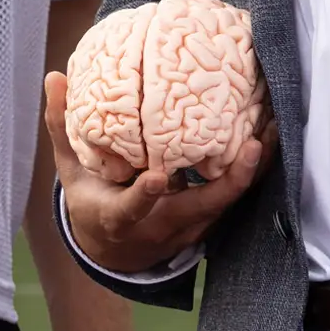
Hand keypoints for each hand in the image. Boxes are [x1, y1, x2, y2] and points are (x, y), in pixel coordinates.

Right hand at [50, 72, 257, 276]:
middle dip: (230, 182)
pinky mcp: (208, 222)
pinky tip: (270, 136)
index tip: (158, 178)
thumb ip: (62, 128)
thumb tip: (55, 77)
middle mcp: (160, 227)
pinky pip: (236, 196)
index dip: (145, 196)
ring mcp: (189, 228)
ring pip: (228, 202)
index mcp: (120, 218)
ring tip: (274, 128)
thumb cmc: (93, 204)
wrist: (115, 253)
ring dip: (253, 170)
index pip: (132, 209)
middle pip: (201, 209)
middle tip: (254, 144)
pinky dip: (254, 170)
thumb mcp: (72, 172)